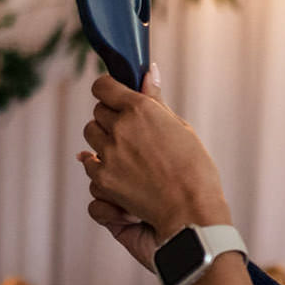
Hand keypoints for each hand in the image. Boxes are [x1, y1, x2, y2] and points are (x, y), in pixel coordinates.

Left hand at [78, 65, 230, 269]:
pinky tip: (122, 175)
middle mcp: (120, 128)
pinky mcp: (103, 179)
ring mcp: (109, 154)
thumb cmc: (195, 170)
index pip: (103, 87)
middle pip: (97, 113)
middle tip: (132, 135)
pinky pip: (90, 165)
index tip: (114, 98)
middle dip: (110, 120)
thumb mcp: (180, 128)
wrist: (192, 213)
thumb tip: (148, 71)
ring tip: (128, 156)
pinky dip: (101, 168)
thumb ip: (156, 100)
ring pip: (90, 137)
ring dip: (104, 143)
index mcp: (141, 109)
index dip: (108, 91)